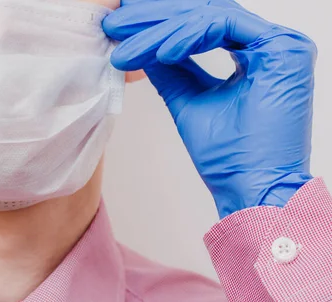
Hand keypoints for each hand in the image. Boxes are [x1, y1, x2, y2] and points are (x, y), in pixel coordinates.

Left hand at [103, 0, 315, 217]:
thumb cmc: (227, 157)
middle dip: (153, 19)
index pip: (200, 26)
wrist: (251, 188)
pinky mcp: (284, 49)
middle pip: (203, 15)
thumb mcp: (188, 102)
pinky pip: (225, 26)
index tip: (120, 32)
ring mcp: (280, 45)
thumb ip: (172, 72)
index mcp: (253, 56)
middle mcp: (268, 45)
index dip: (158, 25)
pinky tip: (162, 54)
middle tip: (115, 25)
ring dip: (162, 31)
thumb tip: (142, 50)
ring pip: (209, 17)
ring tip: (127, 49)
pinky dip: (189, 37)